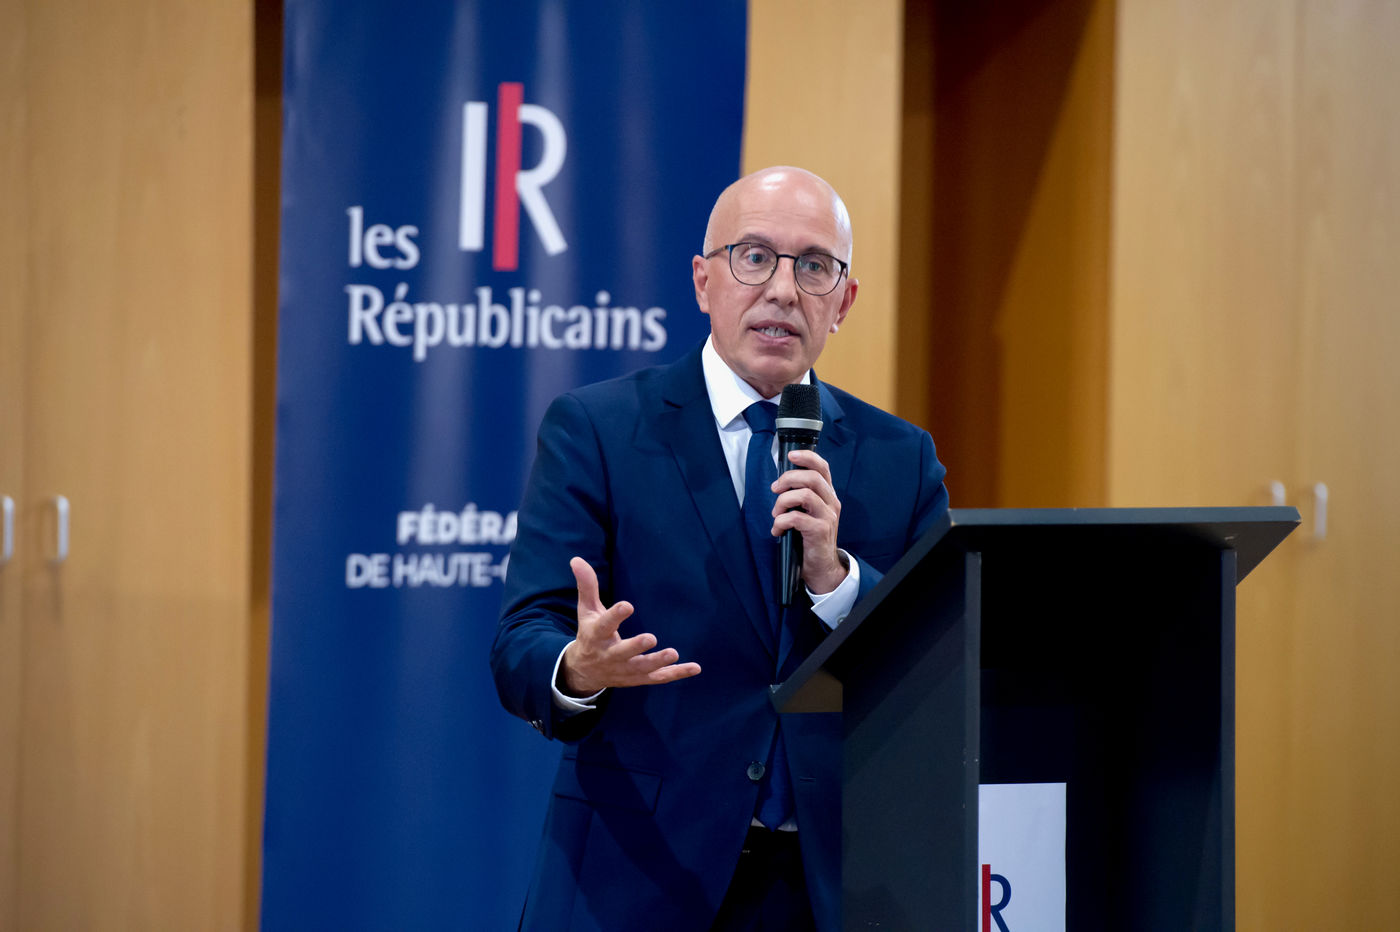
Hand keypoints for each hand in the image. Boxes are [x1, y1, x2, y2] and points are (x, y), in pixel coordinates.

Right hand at [558, 556, 701, 696]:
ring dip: (657, 662)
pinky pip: (658, 678)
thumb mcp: (586, 610)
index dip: (615, 616)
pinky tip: (694, 667)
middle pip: (623, 653)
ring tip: (673, 653)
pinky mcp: (638, 679)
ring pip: (641, 668)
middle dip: (636, 647)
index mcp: (597, 635)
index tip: (627, 605)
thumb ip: (587, 585)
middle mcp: (610, 655)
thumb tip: (577, 559)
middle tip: (651, 638)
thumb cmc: (589, 633)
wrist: (584, 671)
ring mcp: (625, 669)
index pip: (604, 625)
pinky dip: (676, 674)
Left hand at [771, 448, 846, 594]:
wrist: (822, 567)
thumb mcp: (809, 513)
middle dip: (788, 478)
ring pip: (805, 495)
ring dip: (783, 501)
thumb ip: (800, 496)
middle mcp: (831, 503)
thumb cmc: (810, 538)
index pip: (823, 468)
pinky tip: (777, 529)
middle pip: (812, 478)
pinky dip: (781, 521)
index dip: (807, 457)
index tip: (790, 456)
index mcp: (828, 495)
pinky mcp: (820, 531)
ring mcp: (828, 517)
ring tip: (776, 513)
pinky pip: (796, 518)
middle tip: (774, 489)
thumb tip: (780, 482)